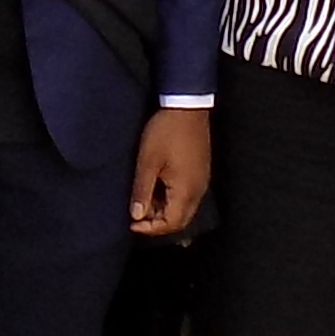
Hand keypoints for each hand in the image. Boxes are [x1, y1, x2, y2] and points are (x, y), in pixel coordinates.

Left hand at [130, 99, 212, 237]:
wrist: (187, 107)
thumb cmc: (166, 132)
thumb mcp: (147, 162)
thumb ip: (142, 191)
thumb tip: (136, 216)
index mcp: (186, 190)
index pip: (171, 224)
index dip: (151, 229)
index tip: (132, 224)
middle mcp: (198, 190)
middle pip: (180, 221)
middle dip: (158, 224)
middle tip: (137, 217)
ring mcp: (202, 181)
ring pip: (184, 210)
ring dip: (164, 212)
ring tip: (144, 202)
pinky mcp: (201, 172)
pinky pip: (188, 197)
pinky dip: (172, 201)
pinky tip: (157, 191)